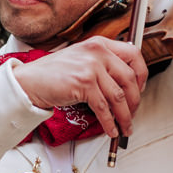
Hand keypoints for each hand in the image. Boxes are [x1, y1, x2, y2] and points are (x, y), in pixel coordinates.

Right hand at [11, 37, 148, 138]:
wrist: (30, 81)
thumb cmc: (54, 73)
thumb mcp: (82, 58)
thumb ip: (103, 63)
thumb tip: (126, 81)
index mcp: (100, 43)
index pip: (134, 54)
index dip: (142, 74)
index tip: (140, 88)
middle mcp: (97, 52)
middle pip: (130, 78)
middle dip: (135, 101)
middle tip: (133, 113)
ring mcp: (90, 67)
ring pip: (119, 96)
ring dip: (124, 116)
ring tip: (125, 126)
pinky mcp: (83, 84)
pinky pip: (103, 107)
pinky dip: (109, 122)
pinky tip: (110, 129)